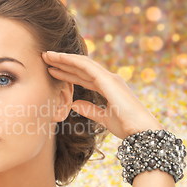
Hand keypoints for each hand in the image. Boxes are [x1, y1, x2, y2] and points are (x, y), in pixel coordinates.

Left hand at [42, 51, 163, 139]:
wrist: (141, 131)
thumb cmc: (127, 126)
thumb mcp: (103, 118)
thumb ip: (89, 110)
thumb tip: (74, 104)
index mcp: (108, 87)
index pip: (83, 77)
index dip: (67, 73)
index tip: (52, 70)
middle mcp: (108, 79)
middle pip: (80, 68)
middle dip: (62, 63)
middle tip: (45, 58)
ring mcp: (109, 78)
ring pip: (81, 63)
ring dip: (63, 59)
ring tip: (47, 55)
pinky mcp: (108, 80)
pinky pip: (86, 66)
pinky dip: (72, 61)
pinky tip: (59, 58)